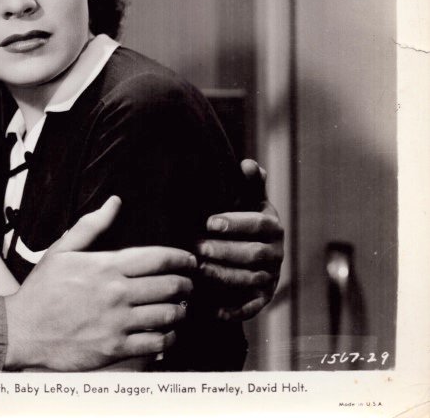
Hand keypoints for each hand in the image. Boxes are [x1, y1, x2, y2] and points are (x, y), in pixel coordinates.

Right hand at [5, 197, 195, 369]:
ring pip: (167, 315)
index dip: (181, 258)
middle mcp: (115, 293)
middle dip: (186, 284)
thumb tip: (114, 203)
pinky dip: (169, 337)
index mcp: (105, 266)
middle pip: (169, 286)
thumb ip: (91, 226)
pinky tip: (167, 333)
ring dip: (180, 311)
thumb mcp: (62, 251)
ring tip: (180, 308)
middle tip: (188, 285)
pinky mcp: (116, 348)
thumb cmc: (42, 289)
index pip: (157, 258)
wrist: (22, 329)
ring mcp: (117, 322)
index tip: (190, 260)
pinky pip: (156, 343)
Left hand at [196, 159, 283, 320]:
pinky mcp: (262, 298)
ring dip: (224, 276)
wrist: (250, 253)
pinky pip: (251, 307)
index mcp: (272, 227)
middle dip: (225, 251)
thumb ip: (250, 184)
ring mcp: (270, 277)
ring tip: (199, 270)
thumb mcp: (248, 201)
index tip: (210, 222)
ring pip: (250, 279)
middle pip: (253, 254)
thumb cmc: (242, 221)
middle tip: (198, 247)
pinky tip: (213, 309)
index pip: (258, 224)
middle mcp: (275, 253)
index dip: (236, 223)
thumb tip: (248, 164)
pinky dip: (234, 310)